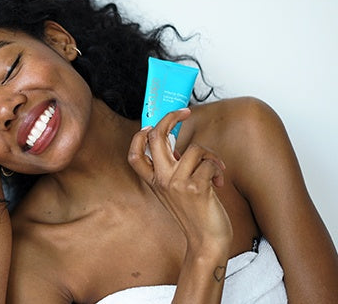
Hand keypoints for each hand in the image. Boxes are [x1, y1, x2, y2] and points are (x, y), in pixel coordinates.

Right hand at [127, 108, 232, 254]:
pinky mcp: (195, 187)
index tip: (151, 125)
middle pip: (156, 137)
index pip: (134, 154)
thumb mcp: (175, 190)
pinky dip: (220, 171)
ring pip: (195, 149)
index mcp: (155, 181)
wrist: (207, 242)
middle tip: (185, 112)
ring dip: (212, 157)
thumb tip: (175, 142)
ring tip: (216, 171)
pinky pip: (211, 163)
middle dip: (170, 117)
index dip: (139, 135)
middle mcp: (162, 180)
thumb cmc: (196, 215)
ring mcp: (177, 183)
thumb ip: (172, 168)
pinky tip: (219, 184)